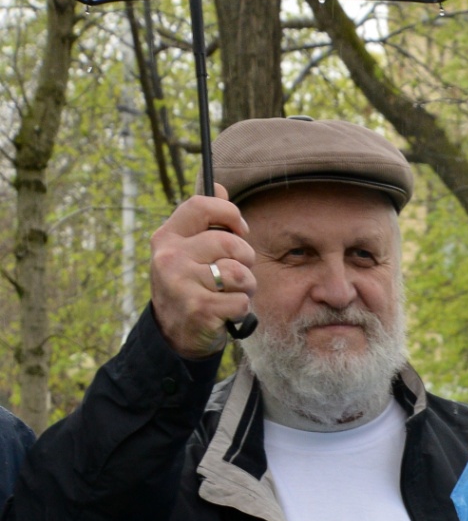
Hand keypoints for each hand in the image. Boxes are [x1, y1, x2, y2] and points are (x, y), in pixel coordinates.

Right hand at [150, 188, 254, 359]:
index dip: (229, 213)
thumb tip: (220, 186)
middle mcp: (170, 257)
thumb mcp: (188, 252)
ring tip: (234, 293)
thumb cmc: (190, 286)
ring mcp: (182, 284)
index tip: (241, 229)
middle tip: (239, 273)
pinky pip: (241, 302)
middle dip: (246, 259)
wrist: (174, 335)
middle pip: (230, 243)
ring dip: (247, 287)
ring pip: (239, 274)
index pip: (201, 206)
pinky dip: (241, 310)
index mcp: (167, 237)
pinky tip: (227, 312)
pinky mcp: (199, 310)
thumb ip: (204, 223)